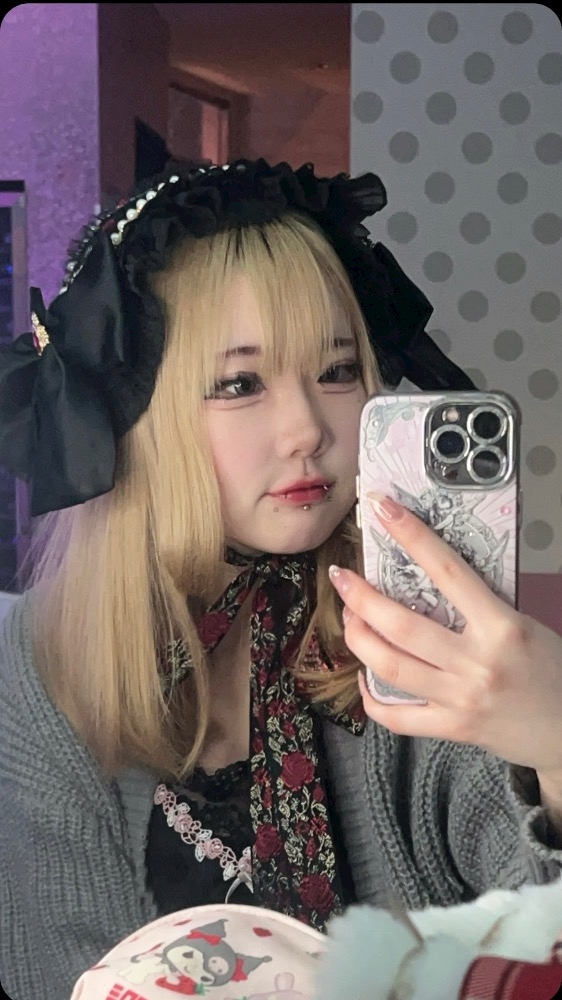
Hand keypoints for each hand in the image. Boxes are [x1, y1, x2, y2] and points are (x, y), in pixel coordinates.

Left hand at [329, 496, 561, 780]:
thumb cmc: (551, 670)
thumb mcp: (523, 624)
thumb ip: (479, 606)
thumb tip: (425, 576)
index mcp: (501, 627)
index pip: (446, 569)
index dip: (410, 534)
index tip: (383, 510)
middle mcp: (476, 663)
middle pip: (400, 624)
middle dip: (359, 596)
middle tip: (341, 576)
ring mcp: (460, 699)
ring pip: (389, 666)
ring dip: (358, 638)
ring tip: (350, 618)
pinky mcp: (451, 728)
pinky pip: (396, 716)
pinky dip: (370, 695)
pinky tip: (365, 675)